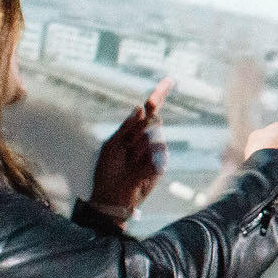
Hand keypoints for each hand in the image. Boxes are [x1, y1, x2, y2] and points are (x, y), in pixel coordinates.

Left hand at [89, 79, 172, 217]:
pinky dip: (144, 157)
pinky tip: (137, 169)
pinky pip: (157, 150)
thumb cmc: (107, 173)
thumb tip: (140, 107)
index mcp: (134, 132)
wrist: (111, 197)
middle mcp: (148, 139)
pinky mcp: (160, 164)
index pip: (149, 110)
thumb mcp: (111, 146)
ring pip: (154, 135)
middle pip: (151, 119)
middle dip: (136, 131)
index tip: (170, 80)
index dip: (159, 94)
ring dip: (137, 148)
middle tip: (126, 149)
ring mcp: (156, 152)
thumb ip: (127, 127)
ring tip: (129, 163)